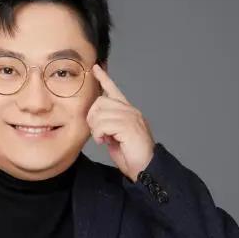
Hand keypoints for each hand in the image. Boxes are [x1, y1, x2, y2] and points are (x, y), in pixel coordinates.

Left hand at [87, 64, 156, 181]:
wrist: (146, 169)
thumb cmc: (132, 157)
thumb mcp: (115, 139)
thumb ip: (107, 127)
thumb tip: (97, 125)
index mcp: (128, 112)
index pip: (114, 90)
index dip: (104, 79)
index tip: (95, 68)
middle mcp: (130, 111)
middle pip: (100, 101)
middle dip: (92, 117)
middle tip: (97, 133)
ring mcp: (131, 117)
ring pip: (100, 113)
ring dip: (96, 129)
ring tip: (103, 139)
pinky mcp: (129, 126)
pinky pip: (103, 124)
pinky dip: (99, 134)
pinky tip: (104, 142)